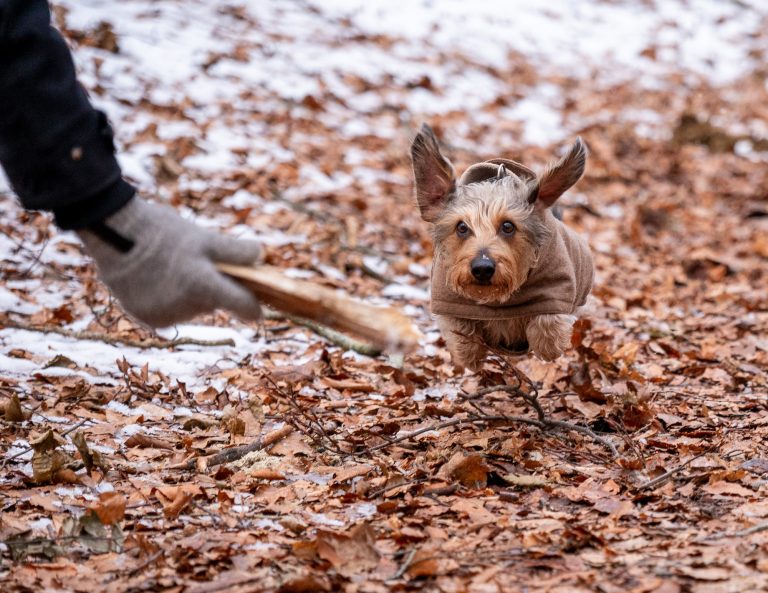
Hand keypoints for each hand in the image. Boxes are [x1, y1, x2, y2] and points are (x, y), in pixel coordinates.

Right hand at [77, 197, 262, 326]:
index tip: (257, 309)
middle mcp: (184, 307)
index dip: (252, 308)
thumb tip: (261, 256)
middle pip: (214, 304)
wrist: (112, 234)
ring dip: (189, 294)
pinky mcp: (147, 319)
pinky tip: (157, 279)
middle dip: (213, 288)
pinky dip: (169, 300)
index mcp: (202, 284)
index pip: (241, 306)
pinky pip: (171, 313)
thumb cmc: (161, 232)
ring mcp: (164, 315)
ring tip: (173, 268)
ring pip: (192, 308)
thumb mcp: (203, 237)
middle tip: (198, 264)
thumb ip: (235, 251)